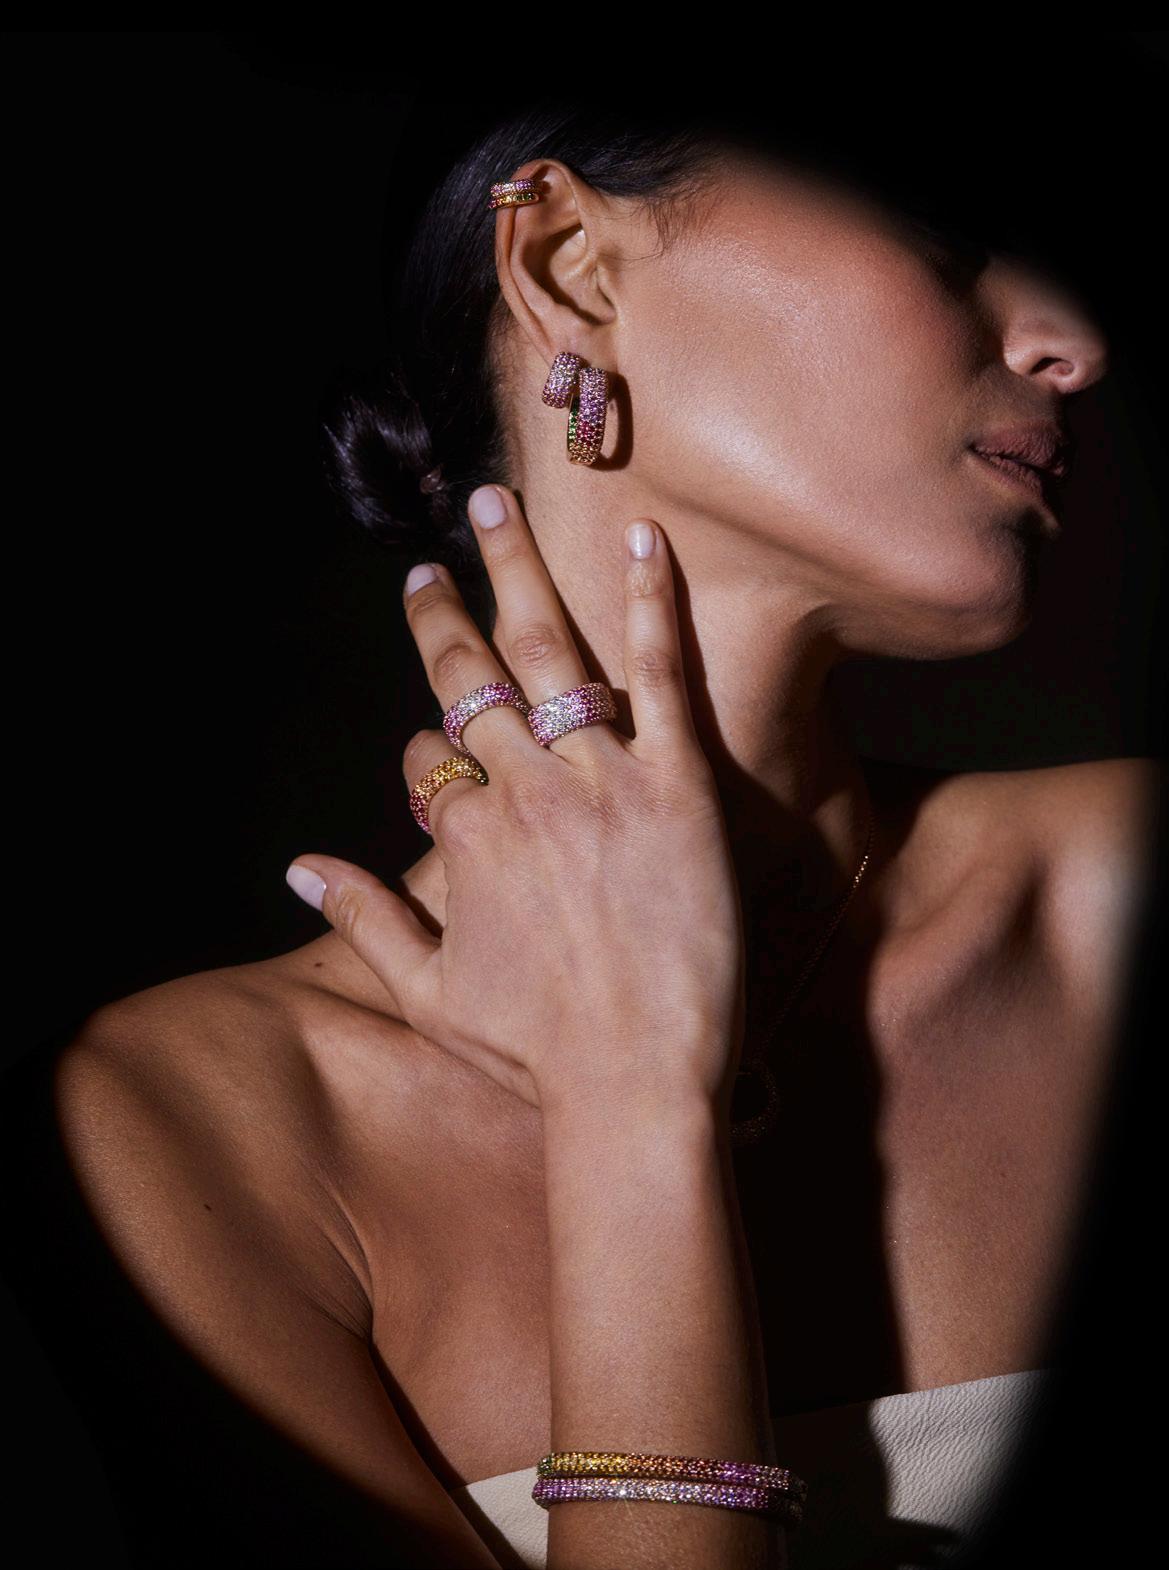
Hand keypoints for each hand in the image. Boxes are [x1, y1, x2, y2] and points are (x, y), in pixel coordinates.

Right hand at [286, 485, 745, 1120]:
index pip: (426, 757)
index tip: (440, 756)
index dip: (427, 752)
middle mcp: (523, 792)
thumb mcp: (427, 995)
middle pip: (470, 679)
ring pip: (548, 653)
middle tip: (426, 565)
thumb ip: (364, 921)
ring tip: (495, 505)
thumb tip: (298, 867)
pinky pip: (662, 675)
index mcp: (463, 838)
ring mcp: (601, 780)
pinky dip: (650, 601)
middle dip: (440, 614)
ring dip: (516, 571)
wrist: (637, 1084)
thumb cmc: (534, 1051)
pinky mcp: (678, 784)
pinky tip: (642, 535)